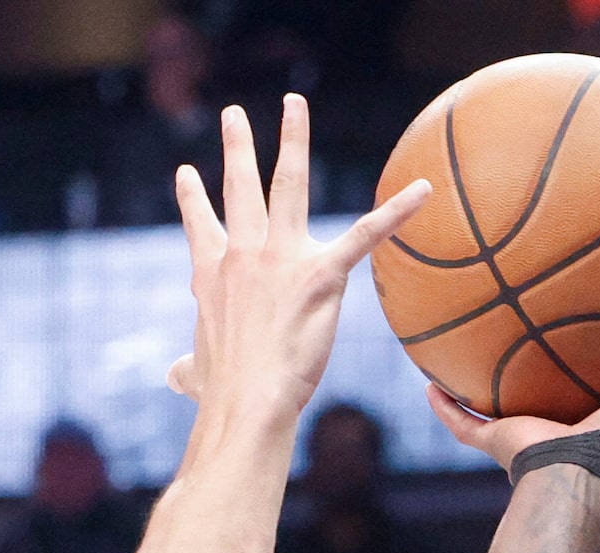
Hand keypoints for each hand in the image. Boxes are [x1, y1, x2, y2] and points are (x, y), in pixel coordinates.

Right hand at [165, 99, 431, 424]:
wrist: (248, 399)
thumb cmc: (223, 393)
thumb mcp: (196, 374)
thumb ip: (188, 368)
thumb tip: (176, 376)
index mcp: (213, 274)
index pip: (200, 227)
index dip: (192, 199)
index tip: (186, 172)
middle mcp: (243, 254)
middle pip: (240, 188)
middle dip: (239, 146)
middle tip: (235, 113)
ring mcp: (282, 258)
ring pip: (288, 184)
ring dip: (292, 140)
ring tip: (294, 104)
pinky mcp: (322, 275)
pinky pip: (366, 234)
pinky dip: (398, 211)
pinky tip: (423, 190)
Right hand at [426, 350, 599, 473]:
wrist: (575, 470)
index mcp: (590, 422)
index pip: (587, 396)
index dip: (585, 377)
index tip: (581, 351)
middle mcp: (552, 429)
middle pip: (535, 400)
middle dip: (526, 380)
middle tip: (517, 345)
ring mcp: (520, 437)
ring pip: (492, 412)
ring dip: (476, 391)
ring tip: (460, 358)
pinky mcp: (495, 441)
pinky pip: (462, 422)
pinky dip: (444, 406)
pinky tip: (427, 381)